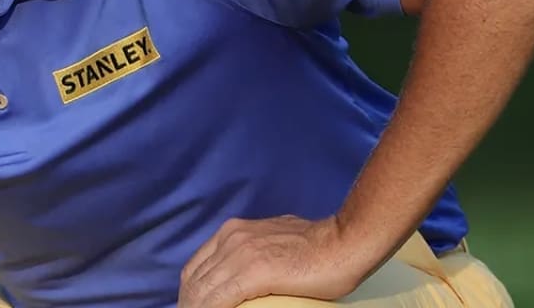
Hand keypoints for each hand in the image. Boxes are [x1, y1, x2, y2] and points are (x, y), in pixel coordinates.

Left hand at [178, 215, 372, 307]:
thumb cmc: (318, 248)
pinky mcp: (253, 271)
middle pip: (194, 280)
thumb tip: (248, 279)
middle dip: (190, 304)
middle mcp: (230, 238)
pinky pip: (219, 299)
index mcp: (232, 232)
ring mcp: (240, 252)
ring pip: (202, 290)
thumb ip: (252, 255)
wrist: (343, 242)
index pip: (196, 268)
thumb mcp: (272, 244)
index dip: (190, 293)